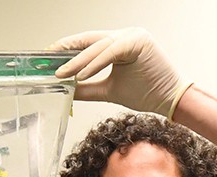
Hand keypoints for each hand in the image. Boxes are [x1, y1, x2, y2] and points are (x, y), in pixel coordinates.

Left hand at [50, 28, 192, 119]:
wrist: (170, 101)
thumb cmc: (146, 93)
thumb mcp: (109, 90)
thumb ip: (87, 87)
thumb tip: (66, 88)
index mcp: (119, 43)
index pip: (87, 43)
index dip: (67, 50)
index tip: (48, 58)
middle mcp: (125, 35)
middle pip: (89, 41)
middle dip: (66, 50)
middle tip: (46, 59)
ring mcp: (132, 35)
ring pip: (98, 47)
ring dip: (77, 61)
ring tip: (61, 73)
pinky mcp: (138, 41)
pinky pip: (110, 52)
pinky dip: (94, 64)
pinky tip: (79, 75)